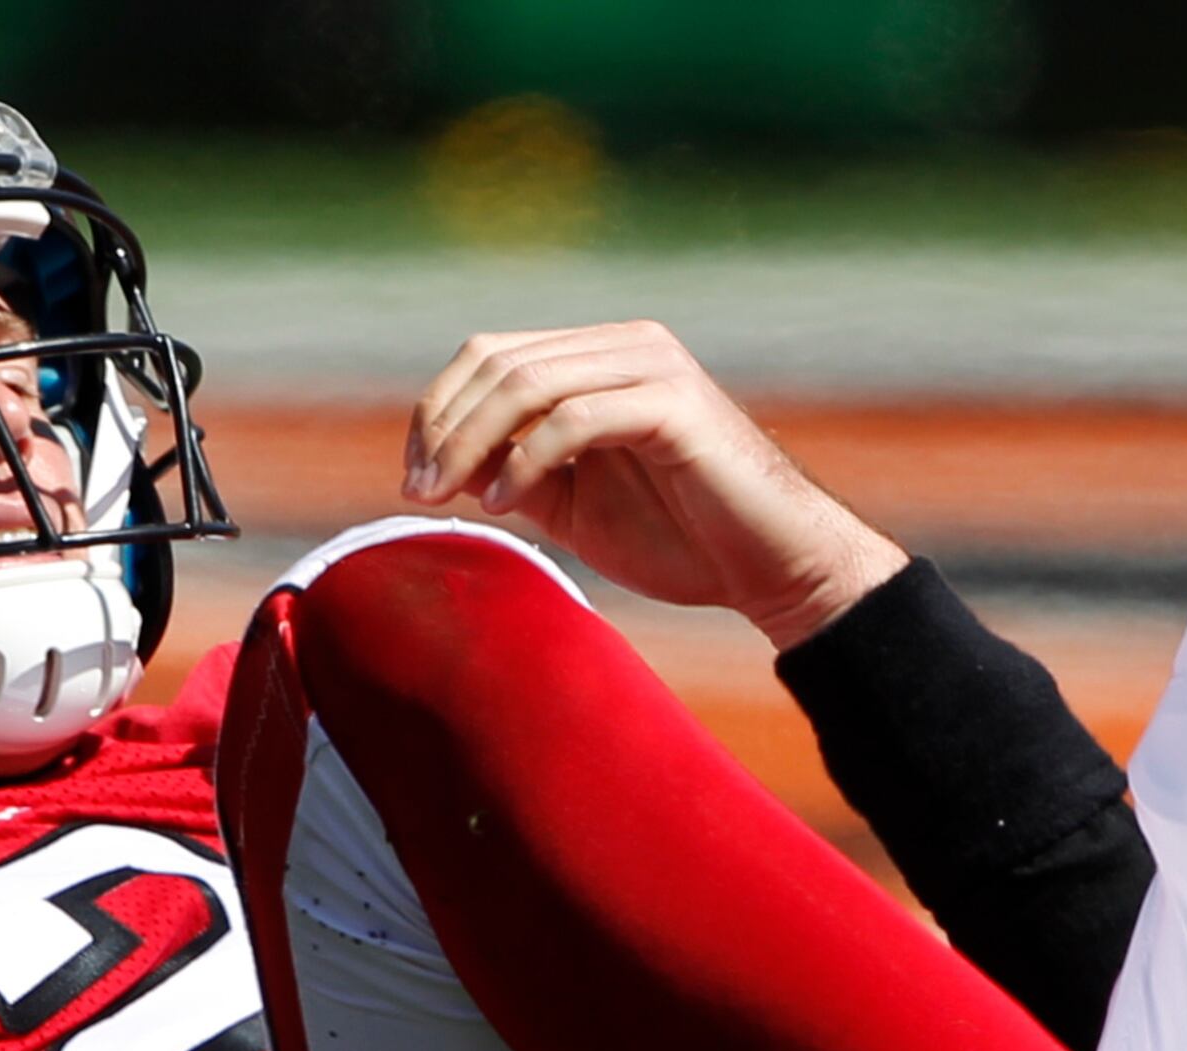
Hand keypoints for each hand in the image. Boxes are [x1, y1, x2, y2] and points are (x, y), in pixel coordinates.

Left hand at [400, 320, 909, 648]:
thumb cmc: (684, 539)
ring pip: (529, 384)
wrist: (775, 568)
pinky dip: (526, 461)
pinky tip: (506, 504)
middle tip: (417, 491)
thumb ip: (512, 472)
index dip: (436, 412)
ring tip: (447, 499)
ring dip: (471, 443)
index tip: (412, 479)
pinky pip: (575, 419)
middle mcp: (627, 346)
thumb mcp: (574, 504)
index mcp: (601, 358)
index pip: (491, 357)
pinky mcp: (674, 405)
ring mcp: (653, 368)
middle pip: (498, 362)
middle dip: (442, 428)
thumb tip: (438, 463)